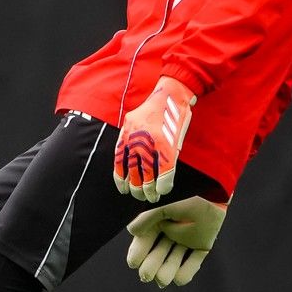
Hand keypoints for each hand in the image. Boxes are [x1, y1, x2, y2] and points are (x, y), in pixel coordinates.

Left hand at [113, 77, 196, 198]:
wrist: (172, 94)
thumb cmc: (155, 107)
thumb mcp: (134, 120)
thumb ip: (130, 137)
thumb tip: (127, 157)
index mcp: (126, 135)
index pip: (119, 163)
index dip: (121, 179)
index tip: (123, 189)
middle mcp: (136, 142)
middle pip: (133, 174)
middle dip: (136, 189)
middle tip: (139, 195)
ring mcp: (152, 146)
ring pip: (148, 178)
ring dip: (149, 191)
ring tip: (151, 196)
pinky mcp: (168, 148)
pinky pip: (164, 174)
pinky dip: (163, 185)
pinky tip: (163, 190)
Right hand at [125, 196, 226, 287]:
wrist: (211, 189)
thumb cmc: (184, 194)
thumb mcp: (162, 205)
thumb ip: (146, 218)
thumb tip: (131, 230)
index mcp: (159, 221)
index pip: (145, 240)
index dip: (139, 252)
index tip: (134, 262)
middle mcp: (171, 232)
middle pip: (158, 254)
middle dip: (152, 265)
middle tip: (146, 275)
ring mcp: (187, 240)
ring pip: (174, 260)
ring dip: (167, 270)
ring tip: (162, 279)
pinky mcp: (202, 245)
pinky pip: (193, 263)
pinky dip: (186, 272)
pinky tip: (177, 278)